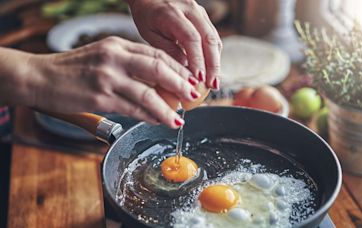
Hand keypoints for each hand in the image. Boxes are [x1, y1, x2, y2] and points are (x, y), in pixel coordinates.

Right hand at [25, 37, 200, 127]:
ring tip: (178, 119)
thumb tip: (157, 82)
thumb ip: (128, 64)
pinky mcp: (100, 98)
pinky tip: (157, 121)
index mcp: (117, 45)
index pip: (156, 54)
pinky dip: (148, 116)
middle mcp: (114, 58)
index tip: (189, 80)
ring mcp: (107, 77)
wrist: (40, 77)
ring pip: (148, 93)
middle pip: (158, 69)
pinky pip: (132, 109)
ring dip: (167, 109)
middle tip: (193, 96)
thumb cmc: (73, 69)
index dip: (177, 69)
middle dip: (180, 84)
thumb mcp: (103, 56)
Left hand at [128, 0, 221, 89]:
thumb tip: (185, 70)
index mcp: (172, 13)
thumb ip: (167, 50)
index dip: (197, 60)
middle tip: (212, 85)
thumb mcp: (150, 34)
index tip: (199, 79)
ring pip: (214, 38)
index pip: (191, 38)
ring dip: (216, 62)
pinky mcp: (204, 17)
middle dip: (213, 65)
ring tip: (214, 82)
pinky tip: (211, 70)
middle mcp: (190, 9)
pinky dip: (213, 55)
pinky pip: (213, 37)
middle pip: (209, 39)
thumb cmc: (147, 16)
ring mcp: (200, 12)